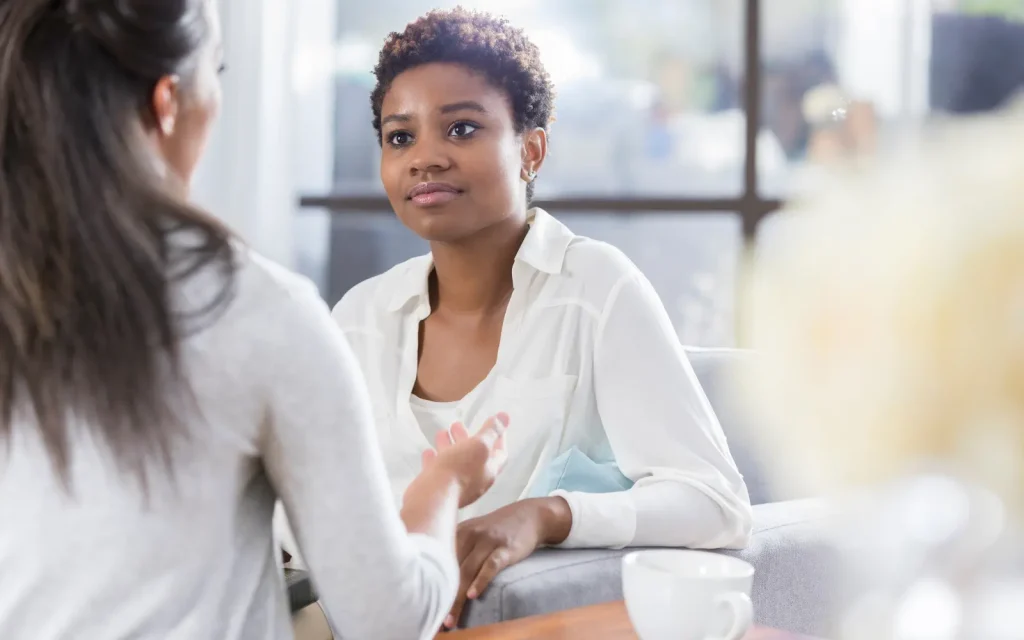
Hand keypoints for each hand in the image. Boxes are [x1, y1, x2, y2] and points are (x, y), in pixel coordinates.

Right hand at [421, 413, 508, 508]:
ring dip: (449, 445)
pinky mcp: (438, 488)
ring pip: (454, 461)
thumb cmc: (460, 468)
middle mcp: (475, 479)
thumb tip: (505, 416)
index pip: (500, 453)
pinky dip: (436, 459)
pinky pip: (438, 470)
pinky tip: (428, 451)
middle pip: (474, 456)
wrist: (434, 496)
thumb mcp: (480, 445)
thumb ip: (491, 431)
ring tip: (442, 432)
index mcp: (489, 470)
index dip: (499, 438)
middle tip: (457, 424)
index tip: (492, 424)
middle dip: (467, 438)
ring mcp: (456, 485)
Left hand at [441, 497, 571, 629]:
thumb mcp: (473, 532)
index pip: (438, 561)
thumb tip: (434, 574)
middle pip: (450, 570)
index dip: (429, 585)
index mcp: (457, 532)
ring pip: (467, 571)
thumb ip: (455, 547)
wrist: (529, 515)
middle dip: (441, 597)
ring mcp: (487, 541)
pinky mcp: (505, 548)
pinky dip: (481, 581)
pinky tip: (473, 595)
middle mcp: (469, 535)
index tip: (423, 607)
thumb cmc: (496, 529)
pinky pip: (490, 566)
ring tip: (450, 618)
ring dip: (457, 597)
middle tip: (435, 620)